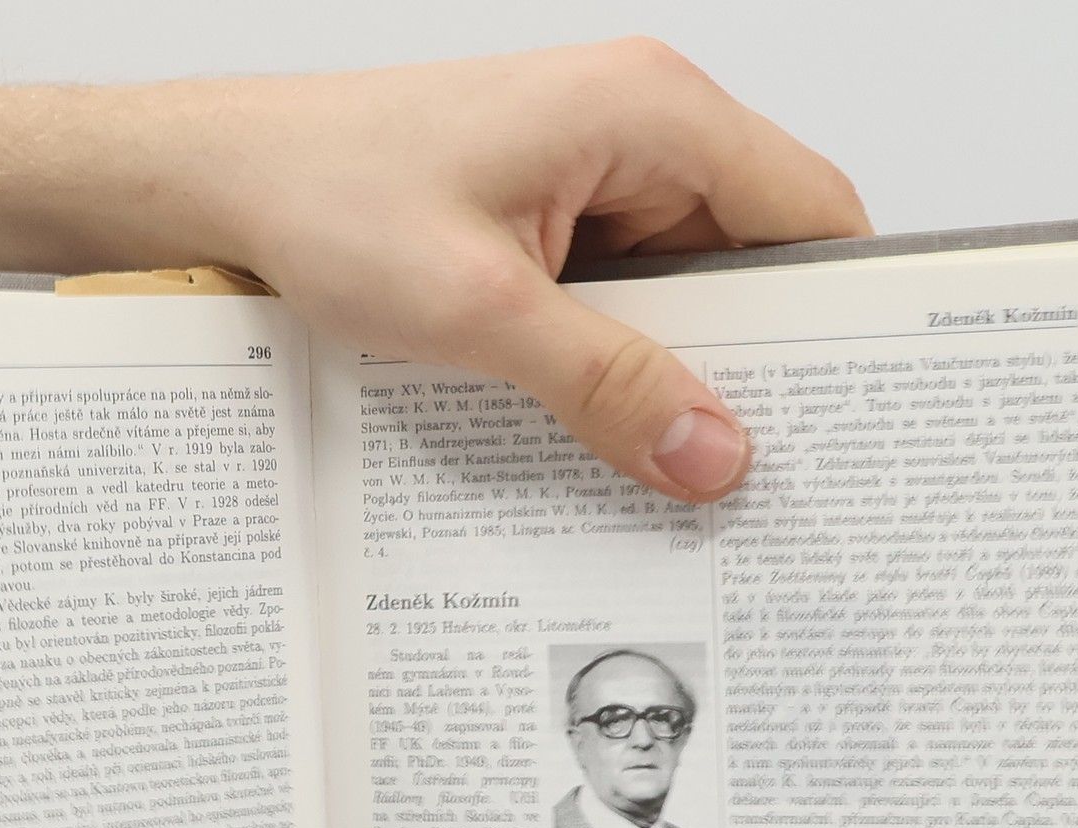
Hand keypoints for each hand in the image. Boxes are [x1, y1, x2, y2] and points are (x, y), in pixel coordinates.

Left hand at [182, 40, 869, 499]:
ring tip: (675, 459)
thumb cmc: (330, 199)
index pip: (811, 211)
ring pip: (693, 287)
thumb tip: (712, 452)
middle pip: (758, 256)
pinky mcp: (558, 216)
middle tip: (755, 466)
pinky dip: (628, 360)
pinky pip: (630, 296)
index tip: (846, 411)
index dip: (840, 314)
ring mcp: (598, 174)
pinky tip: (609, 424)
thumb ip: (605, 385)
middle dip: (758, 359)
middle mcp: (639, 129)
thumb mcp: (479, 310)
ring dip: (681, 369)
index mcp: (650, 112)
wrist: (232, 184)